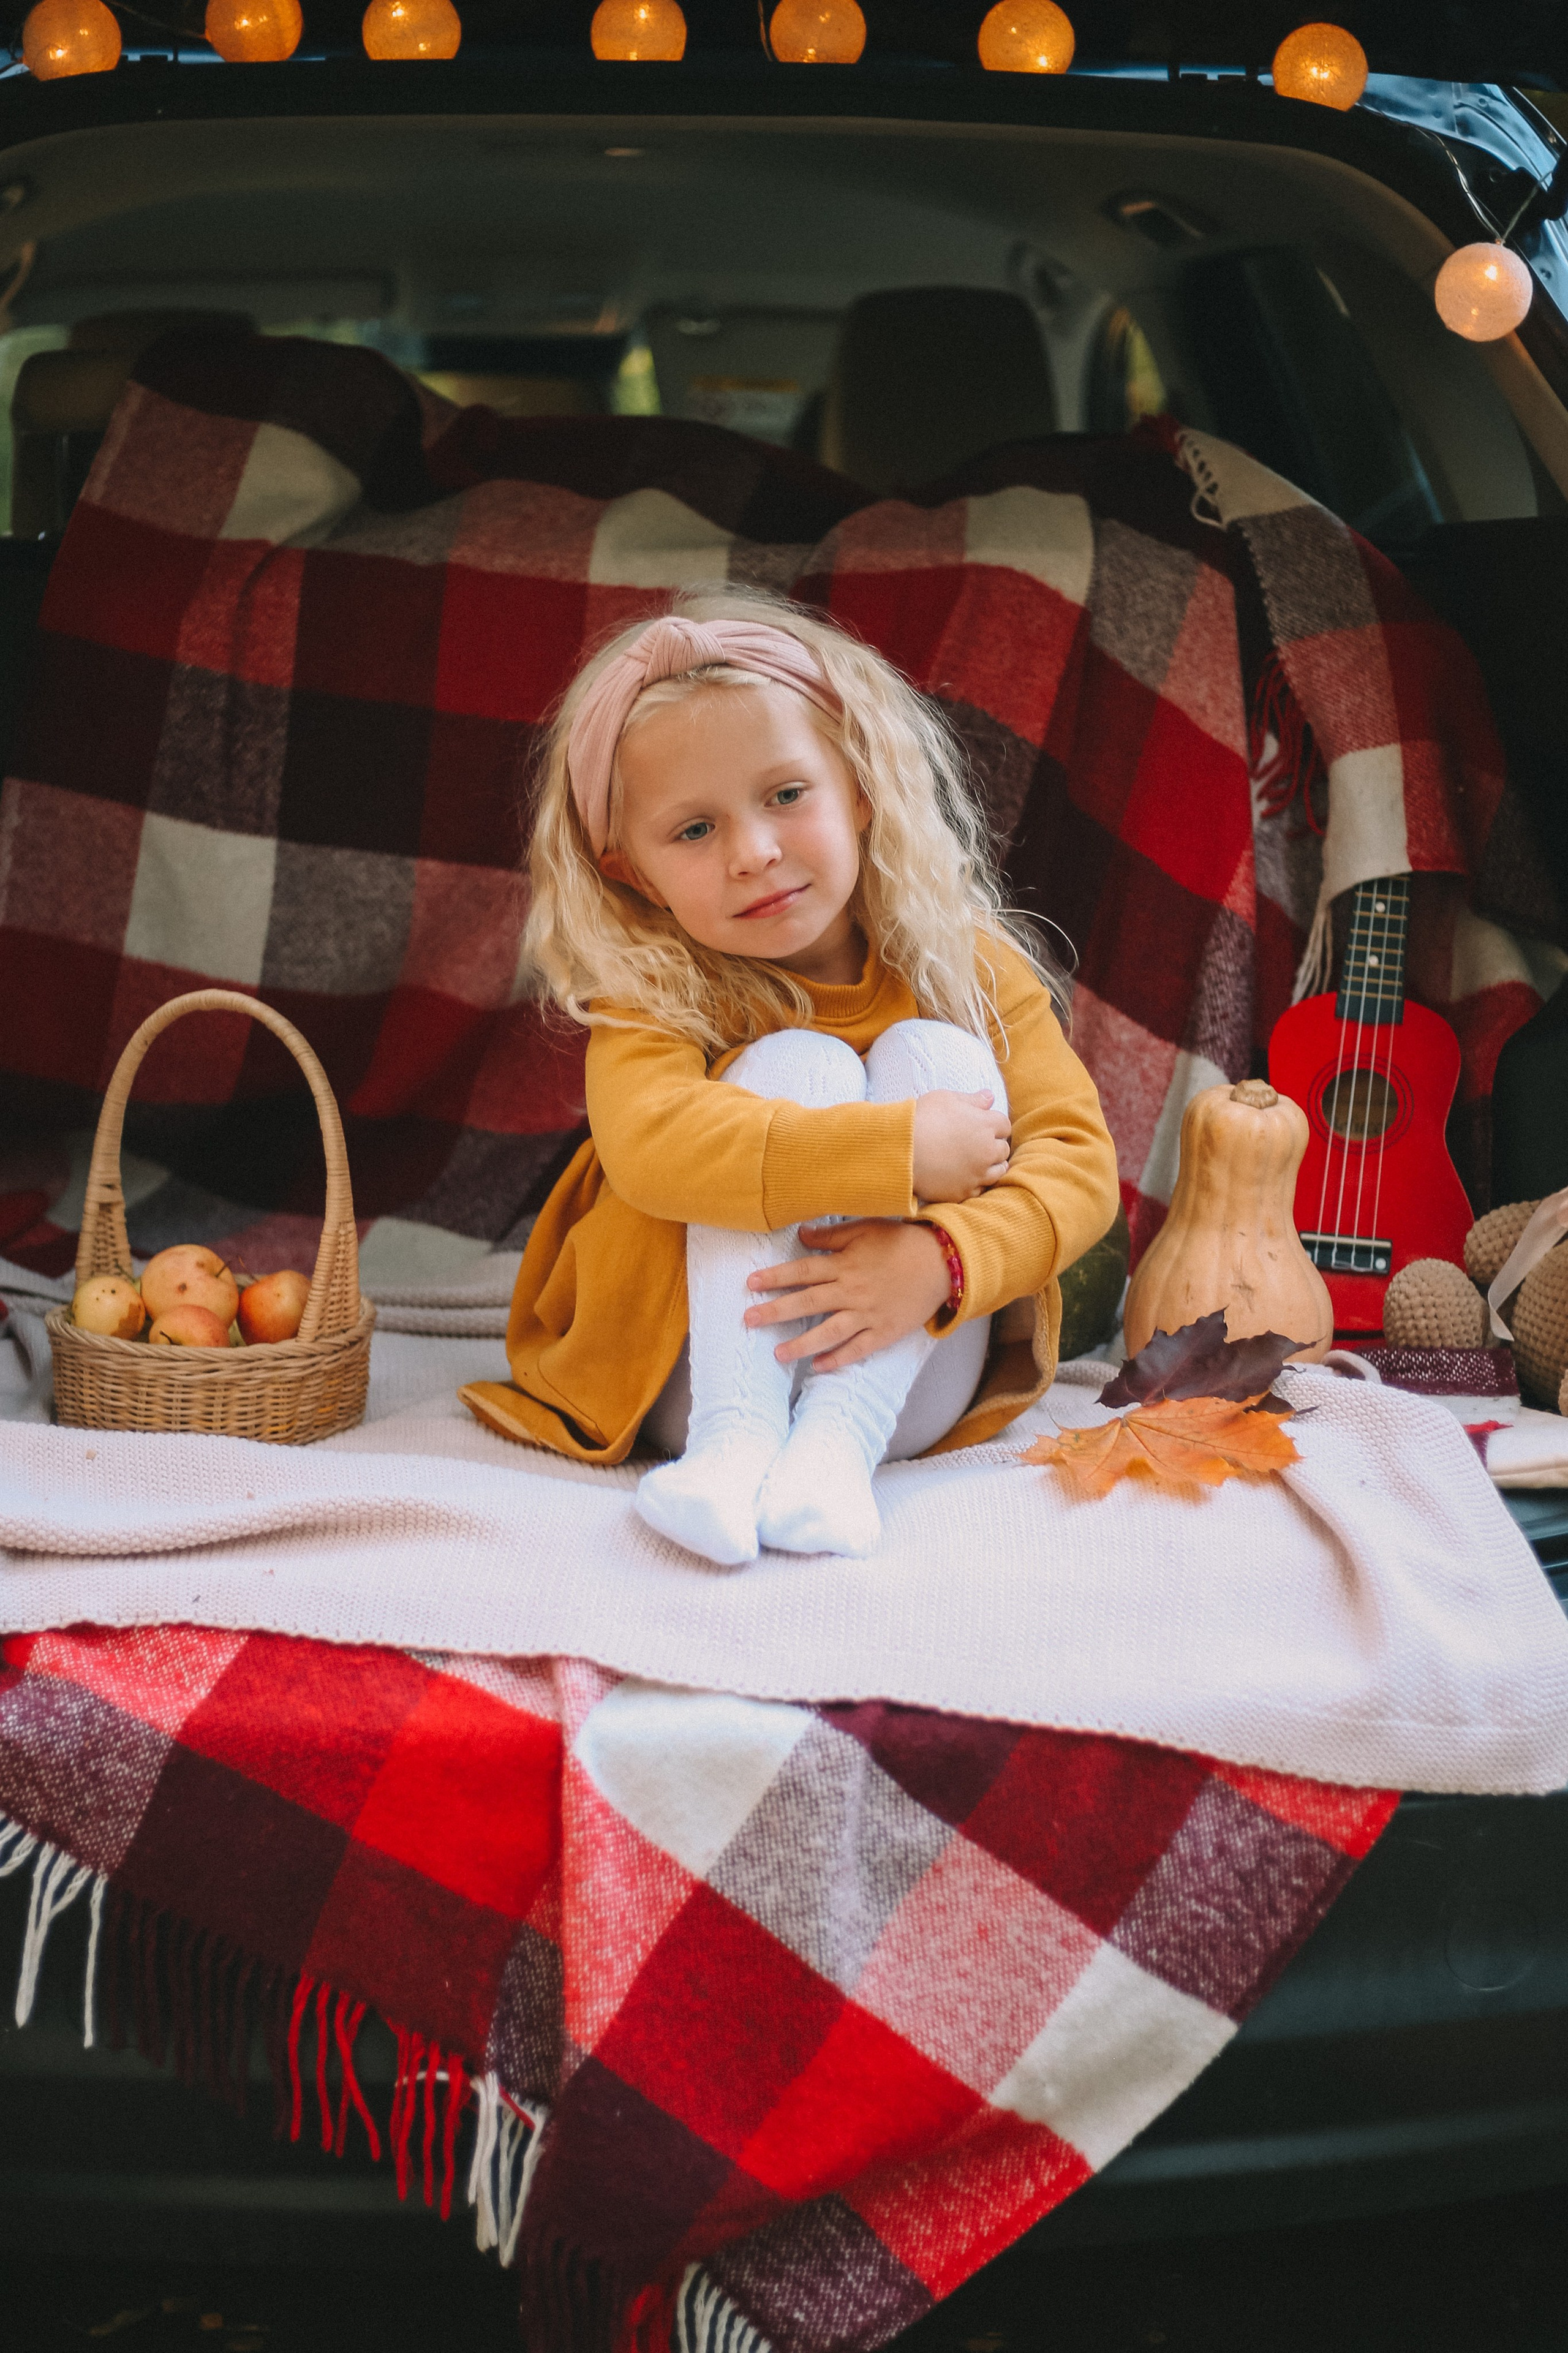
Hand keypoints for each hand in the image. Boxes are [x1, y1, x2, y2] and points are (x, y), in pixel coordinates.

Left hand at [743, 1220, 951, 1372]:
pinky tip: (818, 1367)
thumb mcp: (866, 1229)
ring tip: (778, 1354)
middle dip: (776, 1311)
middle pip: (808, 1302)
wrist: (943, 1262)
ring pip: (830, 1331)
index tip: (751, 1283)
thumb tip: (801, 1234)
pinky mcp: (885, 1331)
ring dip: (802, 1343)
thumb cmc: (902, 1243)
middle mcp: (852, 1291)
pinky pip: (858, 1348)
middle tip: (749, 1320)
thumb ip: (832, 1236)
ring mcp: (868, 1314)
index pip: (803, 1271)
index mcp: (846, 1264)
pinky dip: (839, 1358)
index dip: (776, 1277)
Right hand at [911, 1089, 1009, 1203]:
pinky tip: (966, 1177)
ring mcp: (977, 1173)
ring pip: (998, 1171)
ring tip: (978, 1162)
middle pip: (1003, 1149)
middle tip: (978, 1144)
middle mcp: (987, 1150)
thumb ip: (971, 1099)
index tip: (983, 1126)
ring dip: (991, 1165)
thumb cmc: (921, 1119)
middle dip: (994, 1145)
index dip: (994, 1124)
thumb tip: (990, 1097)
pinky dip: (976, 1183)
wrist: (900, 1151)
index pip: (1004, 1125)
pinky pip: (980, 1189)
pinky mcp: (964, 1191)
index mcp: (985, 1124)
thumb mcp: (945, 1099)